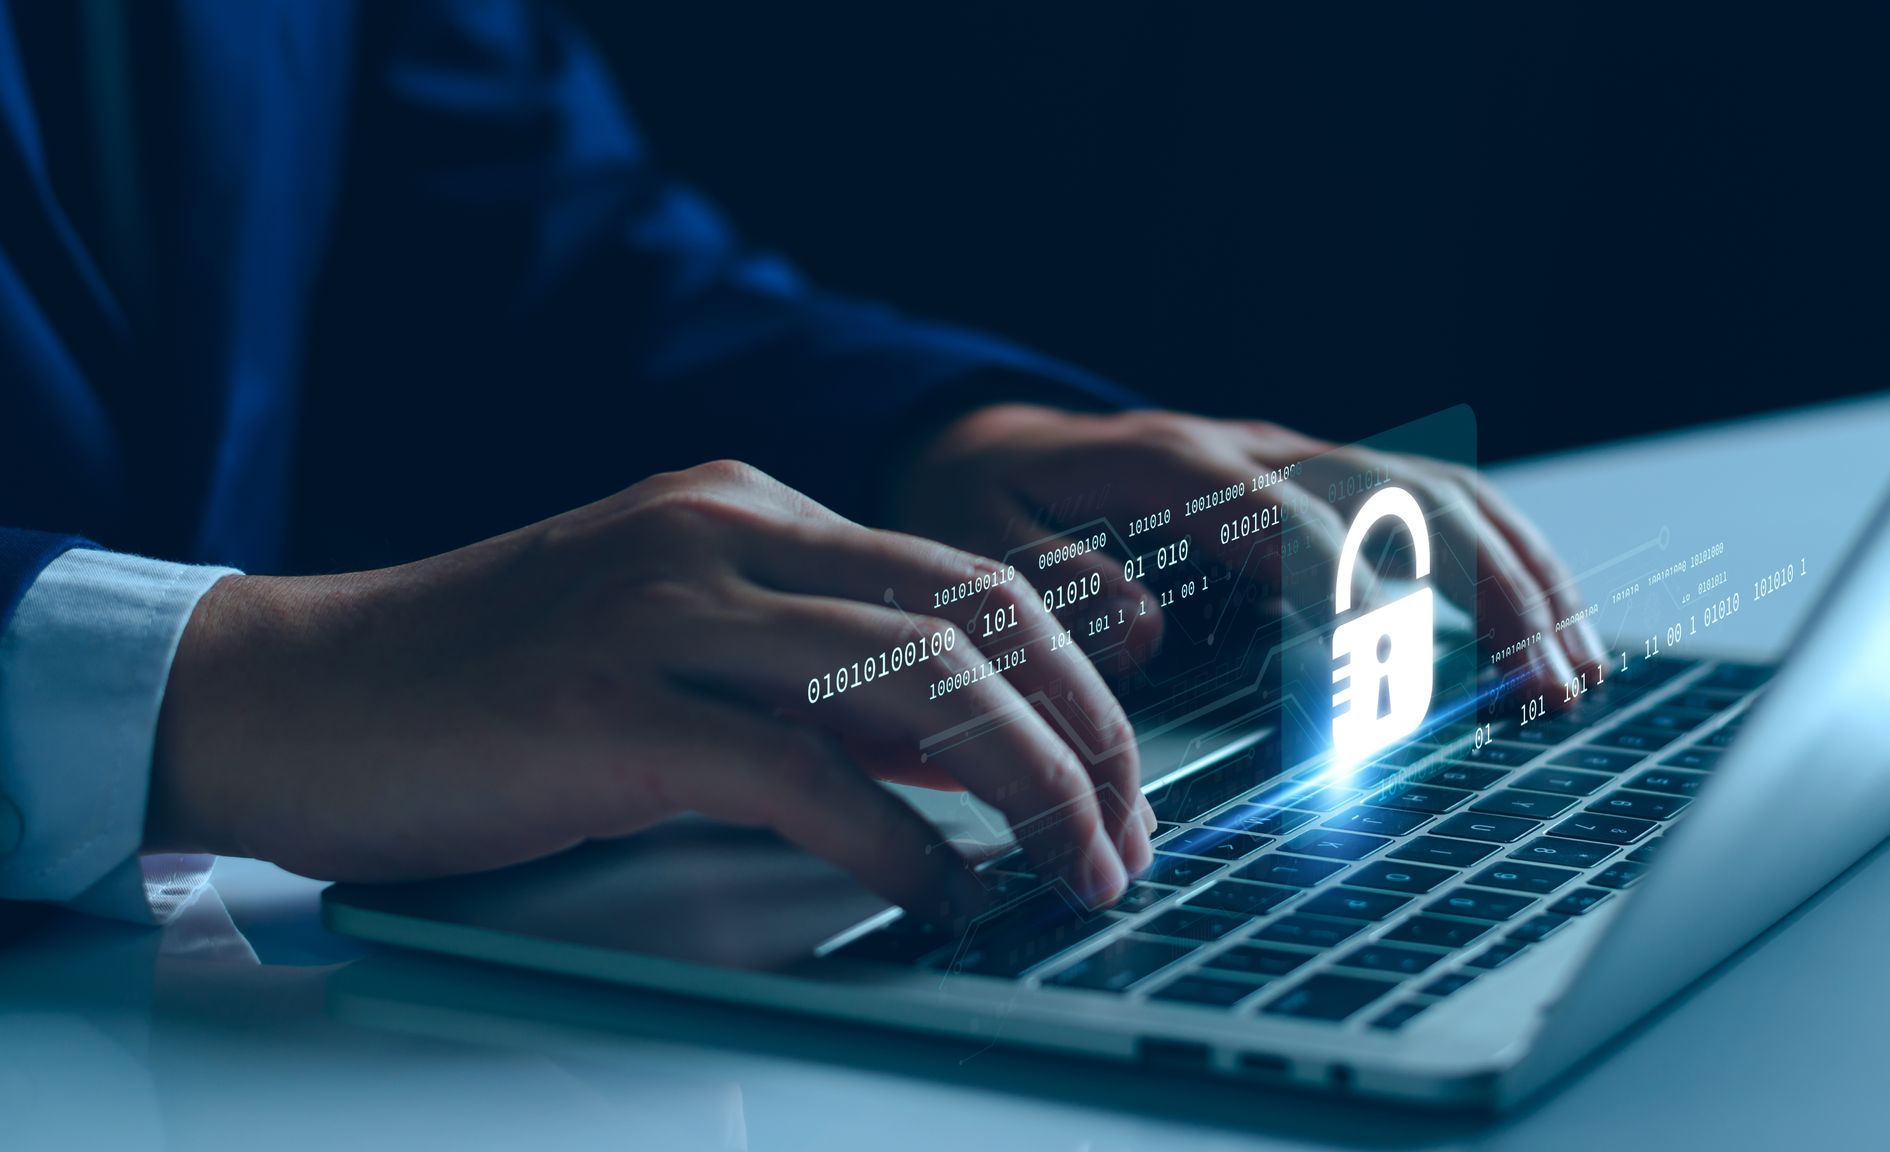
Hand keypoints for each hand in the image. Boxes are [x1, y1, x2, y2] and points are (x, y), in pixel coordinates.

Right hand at [148, 461, 1151, 919]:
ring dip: (1026, 785)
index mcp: (746, 508)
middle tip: (1127, 835)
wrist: (288, 693)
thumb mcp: (678, 652)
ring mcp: (660, 610)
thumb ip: (818, 683)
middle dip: (1085, 734)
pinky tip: (941, 894)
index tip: (1116, 778)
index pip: (966, 580)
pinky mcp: (604, 707)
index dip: (1072, 683)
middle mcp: (719, 534)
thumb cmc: (481, 689)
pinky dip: (897, 841)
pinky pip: (801, 772)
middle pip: (973, 615)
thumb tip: (963, 746)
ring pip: (913, 678)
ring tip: (1075, 872)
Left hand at [889, 404, 1606, 690]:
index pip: (1282, 522)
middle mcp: (1247, 452)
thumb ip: (1048, 583)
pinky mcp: (1311, 490)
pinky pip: (1423, 508)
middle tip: (1548, 681)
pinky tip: (1543, 624)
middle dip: (1484, 586)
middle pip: (1397, 495)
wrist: (985, 445)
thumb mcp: (972, 540)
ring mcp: (1290, 464)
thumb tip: (1141, 635)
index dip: (1341, 596)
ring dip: (1517, 575)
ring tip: (1578, 667)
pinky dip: (1494, 561)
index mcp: (1166, 464)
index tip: (1385, 683)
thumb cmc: (979, 504)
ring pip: (1433, 494)